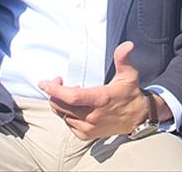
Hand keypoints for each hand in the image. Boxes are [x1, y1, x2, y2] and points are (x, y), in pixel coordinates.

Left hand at [39, 41, 167, 139]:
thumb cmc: (130, 94)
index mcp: (100, 99)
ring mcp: (88, 128)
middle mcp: (92, 116)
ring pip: (62, 114)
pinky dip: (66, 113)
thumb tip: (127, 44)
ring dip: (61, 102)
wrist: (137, 118)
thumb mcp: (129, 75)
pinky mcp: (86, 135)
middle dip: (54, 92)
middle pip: (61, 106)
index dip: (54, 90)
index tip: (43, 82)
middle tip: (59, 81)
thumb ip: (123, 59)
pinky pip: (67, 123)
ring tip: (71, 92)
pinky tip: (75, 106)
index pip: (71, 97)